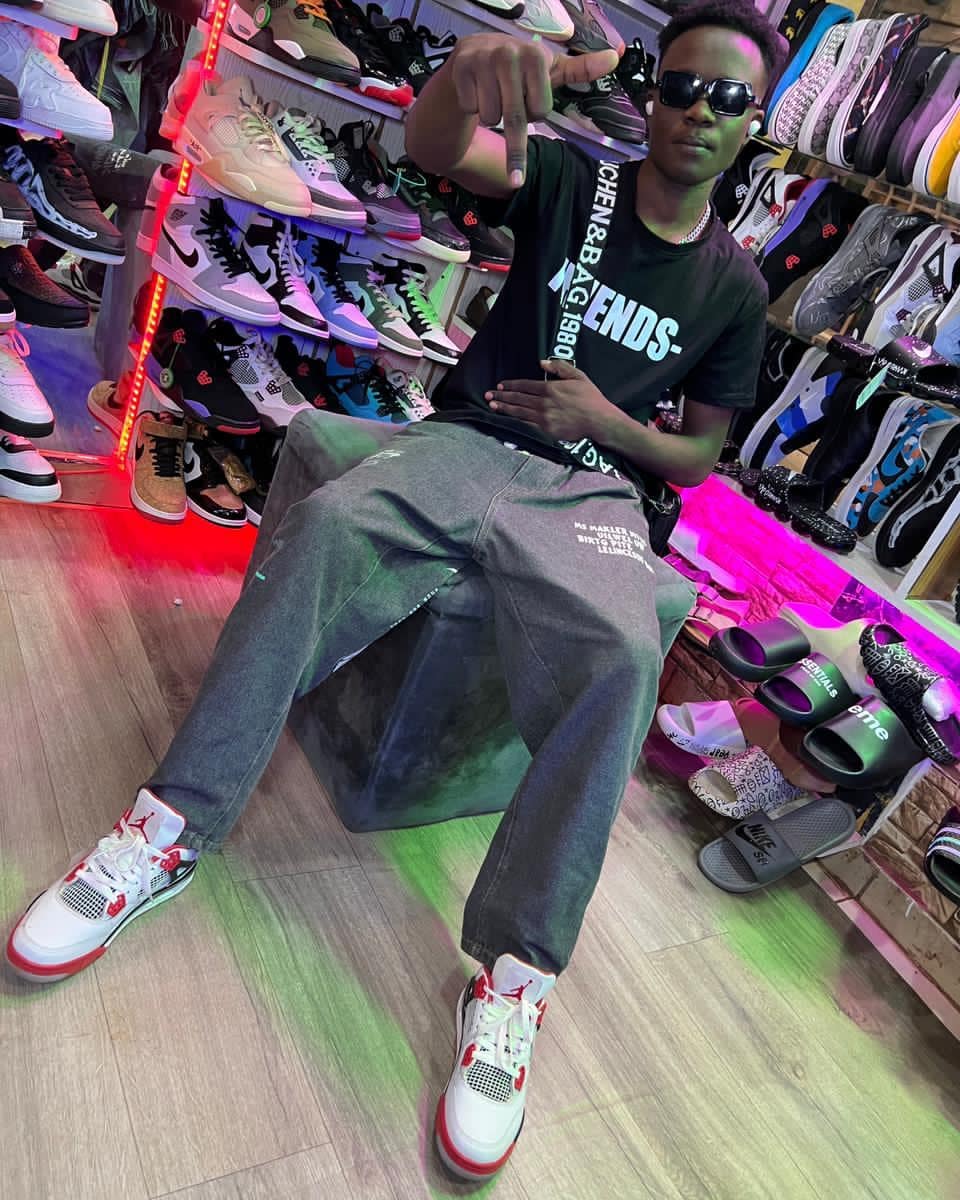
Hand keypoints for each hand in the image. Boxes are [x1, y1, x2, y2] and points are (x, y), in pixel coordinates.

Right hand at [450, 35, 619, 185]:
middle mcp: (509, 52)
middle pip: (517, 117)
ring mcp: (482, 58)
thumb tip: (616, 58)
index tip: (529, 99)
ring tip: (490, 97)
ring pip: (492, 117)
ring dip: (491, 117)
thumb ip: (580, 68)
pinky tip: (474, 91)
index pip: (540, 109)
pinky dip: (472, 108)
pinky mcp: (460, 67)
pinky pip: (471, 109)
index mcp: (535, 54)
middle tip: (514, 161)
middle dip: (514, 144)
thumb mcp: (548, 70)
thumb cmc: (516, 70)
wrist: (472, 58)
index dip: (535, 113)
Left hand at [485, 359, 617, 440]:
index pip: (525, 385)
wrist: (599, 420)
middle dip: (501, 396)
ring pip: (519, 412)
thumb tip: (542, 362)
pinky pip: (527, 425)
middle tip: (488, 394)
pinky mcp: (546, 430)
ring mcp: (544, 417)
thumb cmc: (591, 398)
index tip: (500, 385)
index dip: (511, 385)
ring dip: (504, 408)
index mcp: (550, 388)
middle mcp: (544, 402)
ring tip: (492, 405)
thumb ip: (559, 367)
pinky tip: (506, 420)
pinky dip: (514, 422)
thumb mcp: (578, 376)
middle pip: (518, 398)